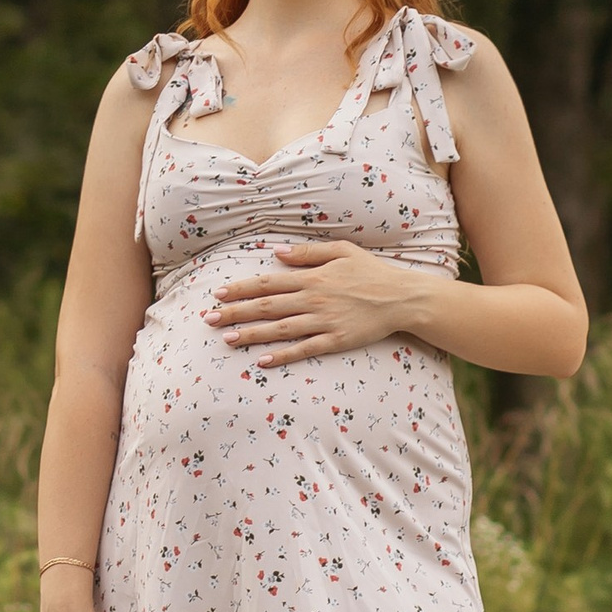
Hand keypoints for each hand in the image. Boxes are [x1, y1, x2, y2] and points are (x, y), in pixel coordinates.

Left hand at [208, 240, 430, 366]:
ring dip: (251, 335)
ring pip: (280, 329)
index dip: (241, 288)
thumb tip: (275, 252)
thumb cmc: (371, 271)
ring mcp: (324, 321)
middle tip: (209, 319)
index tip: (218, 293)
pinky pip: (304, 349)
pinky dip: (283, 355)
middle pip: (267, 306)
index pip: (268, 282)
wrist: (402, 297)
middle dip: (236, 312)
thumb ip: (307, 252)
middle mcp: (314, 299)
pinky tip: (262, 361)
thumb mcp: (341, 251)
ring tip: (226, 339)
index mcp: (312, 277)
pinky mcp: (336, 341)